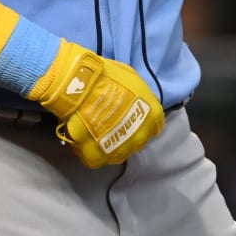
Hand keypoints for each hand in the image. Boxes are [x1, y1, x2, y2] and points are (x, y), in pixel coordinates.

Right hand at [29, 42, 164, 167]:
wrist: (82, 83)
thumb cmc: (108, 75)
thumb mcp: (132, 79)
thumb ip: (139, 96)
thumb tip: (135, 101)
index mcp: (153, 115)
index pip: (153, 127)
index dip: (139, 123)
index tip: (129, 118)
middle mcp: (140, 135)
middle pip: (135, 143)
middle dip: (125, 136)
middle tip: (111, 126)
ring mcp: (120, 147)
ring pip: (117, 155)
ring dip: (109, 148)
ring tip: (96, 137)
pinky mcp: (97, 154)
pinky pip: (96, 160)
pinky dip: (90, 153)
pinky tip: (85, 143)